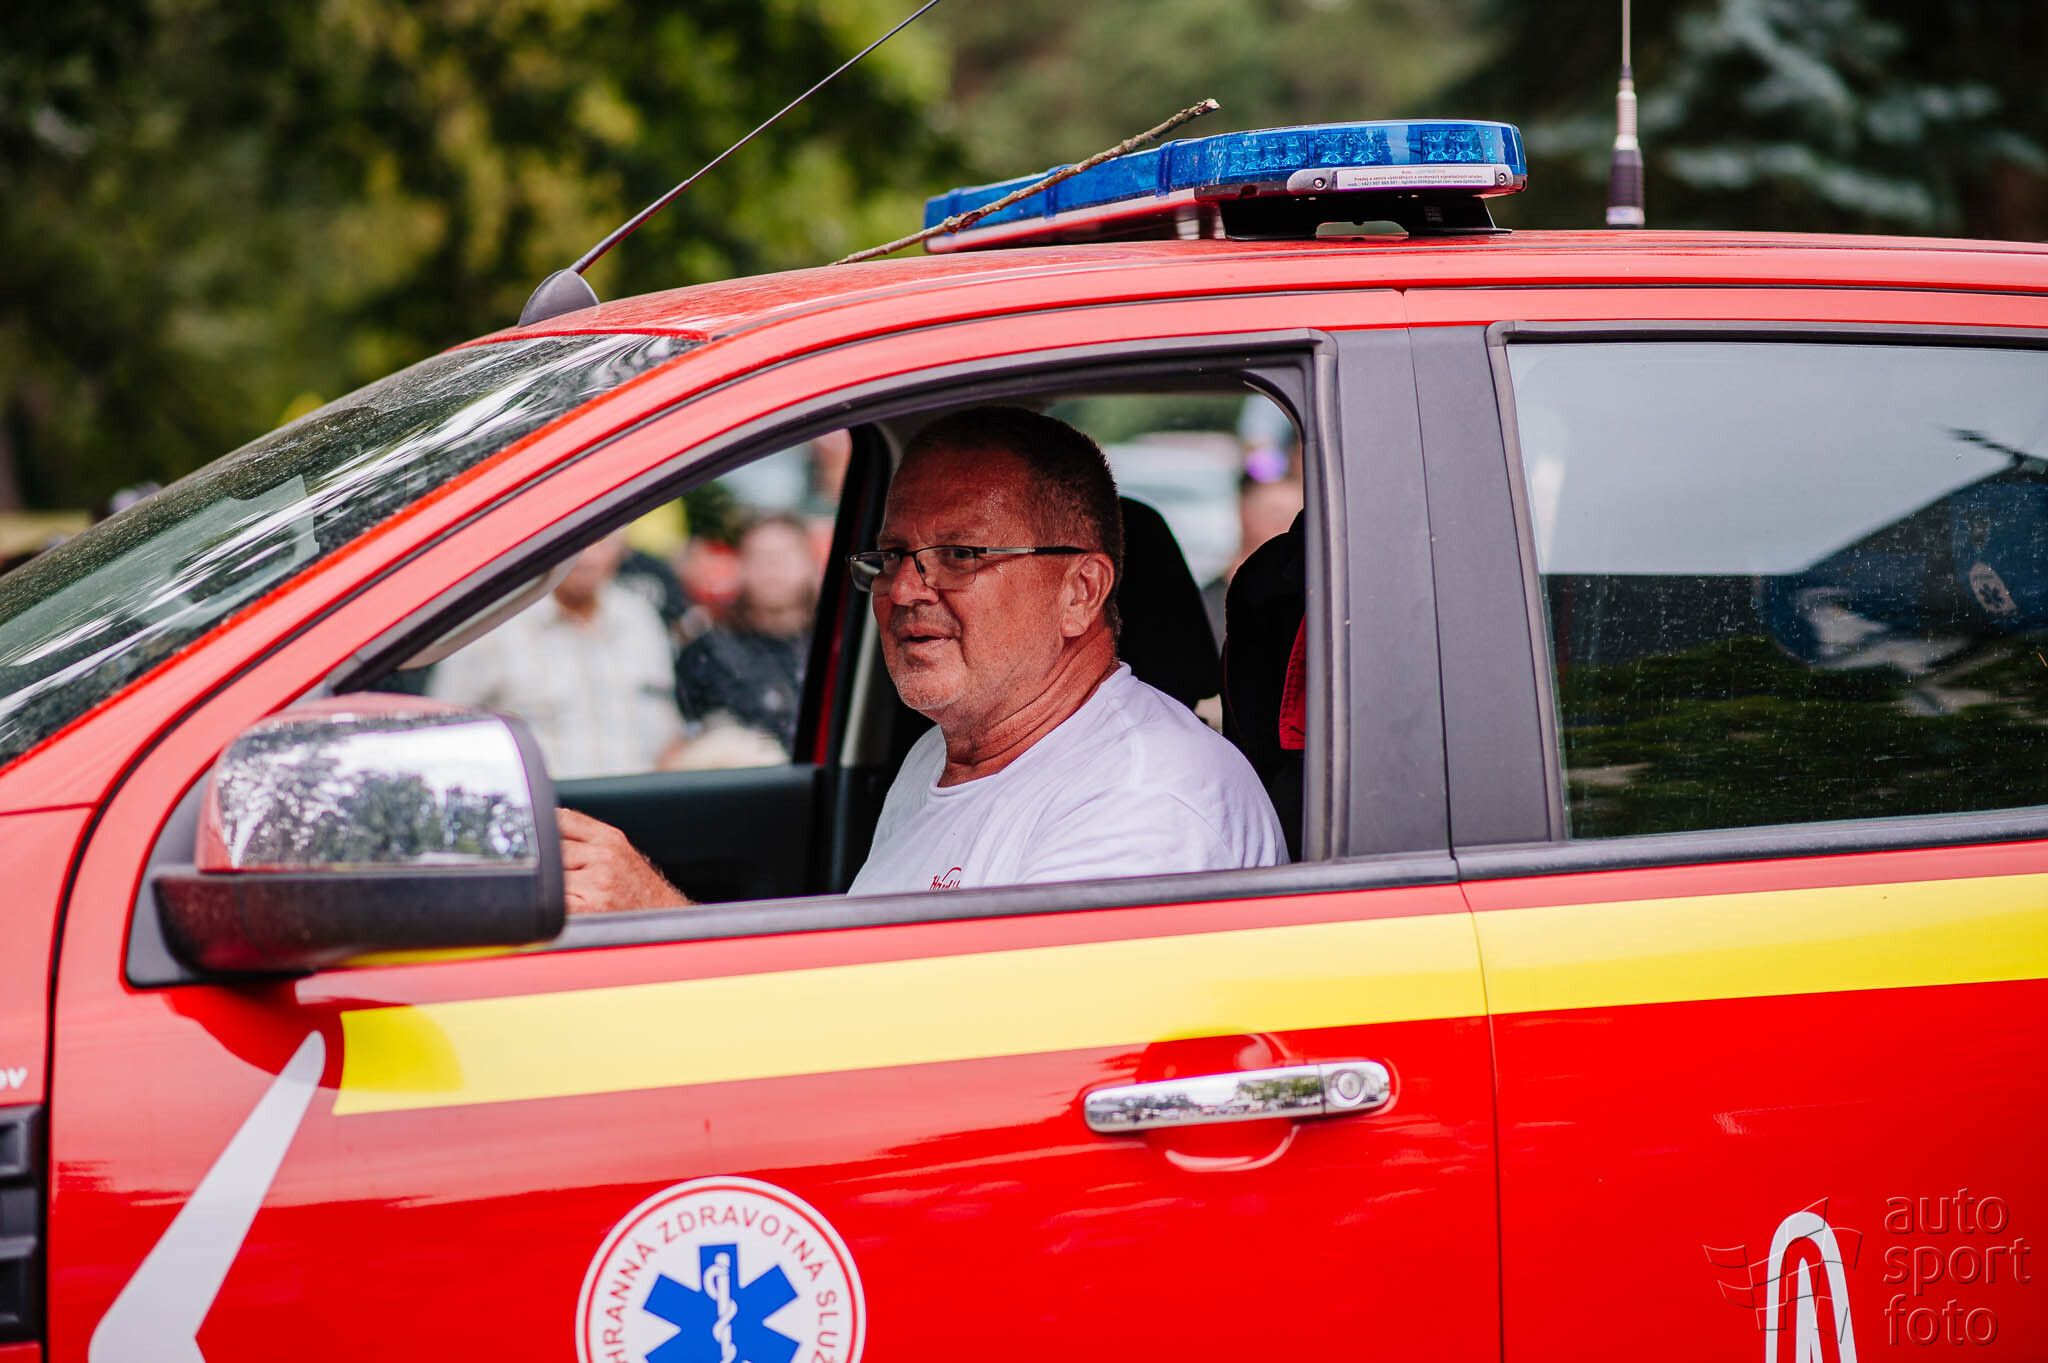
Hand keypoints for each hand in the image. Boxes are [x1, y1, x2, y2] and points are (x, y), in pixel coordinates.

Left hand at [556, 808, 690, 914]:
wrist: (664, 920)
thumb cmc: (639, 890)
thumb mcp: (619, 852)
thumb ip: (586, 838)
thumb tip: (549, 828)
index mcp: (610, 838)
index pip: (563, 819)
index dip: (545, 829)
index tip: (536, 838)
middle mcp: (604, 857)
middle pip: (552, 849)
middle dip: (547, 862)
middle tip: (554, 877)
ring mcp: (596, 883)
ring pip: (549, 876)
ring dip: (549, 885)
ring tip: (565, 895)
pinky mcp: (587, 909)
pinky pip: (552, 901)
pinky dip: (549, 904)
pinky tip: (561, 908)